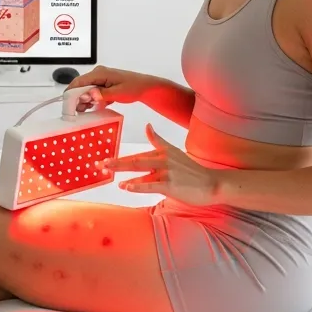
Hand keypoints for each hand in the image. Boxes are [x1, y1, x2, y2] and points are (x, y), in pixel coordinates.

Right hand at [65, 65, 155, 114]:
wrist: (144, 87)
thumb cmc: (134, 87)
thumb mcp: (119, 93)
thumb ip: (103, 94)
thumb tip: (89, 94)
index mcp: (100, 73)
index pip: (79, 81)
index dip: (71, 92)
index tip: (67, 104)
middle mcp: (98, 74)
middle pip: (80, 87)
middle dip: (77, 99)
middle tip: (76, 112)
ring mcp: (100, 80)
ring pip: (85, 91)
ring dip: (84, 101)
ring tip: (84, 111)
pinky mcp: (102, 85)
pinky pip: (92, 92)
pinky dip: (91, 100)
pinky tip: (93, 107)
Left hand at [103, 124, 221, 205]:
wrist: (212, 183)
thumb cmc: (192, 171)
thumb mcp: (174, 151)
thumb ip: (158, 140)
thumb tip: (148, 126)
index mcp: (163, 152)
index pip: (137, 154)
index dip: (120, 157)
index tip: (103, 159)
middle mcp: (164, 159)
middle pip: (135, 160)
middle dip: (116, 162)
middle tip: (99, 164)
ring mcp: (167, 172)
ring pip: (141, 171)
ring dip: (123, 173)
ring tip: (109, 174)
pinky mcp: (171, 185)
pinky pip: (150, 185)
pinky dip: (137, 185)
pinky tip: (125, 186)